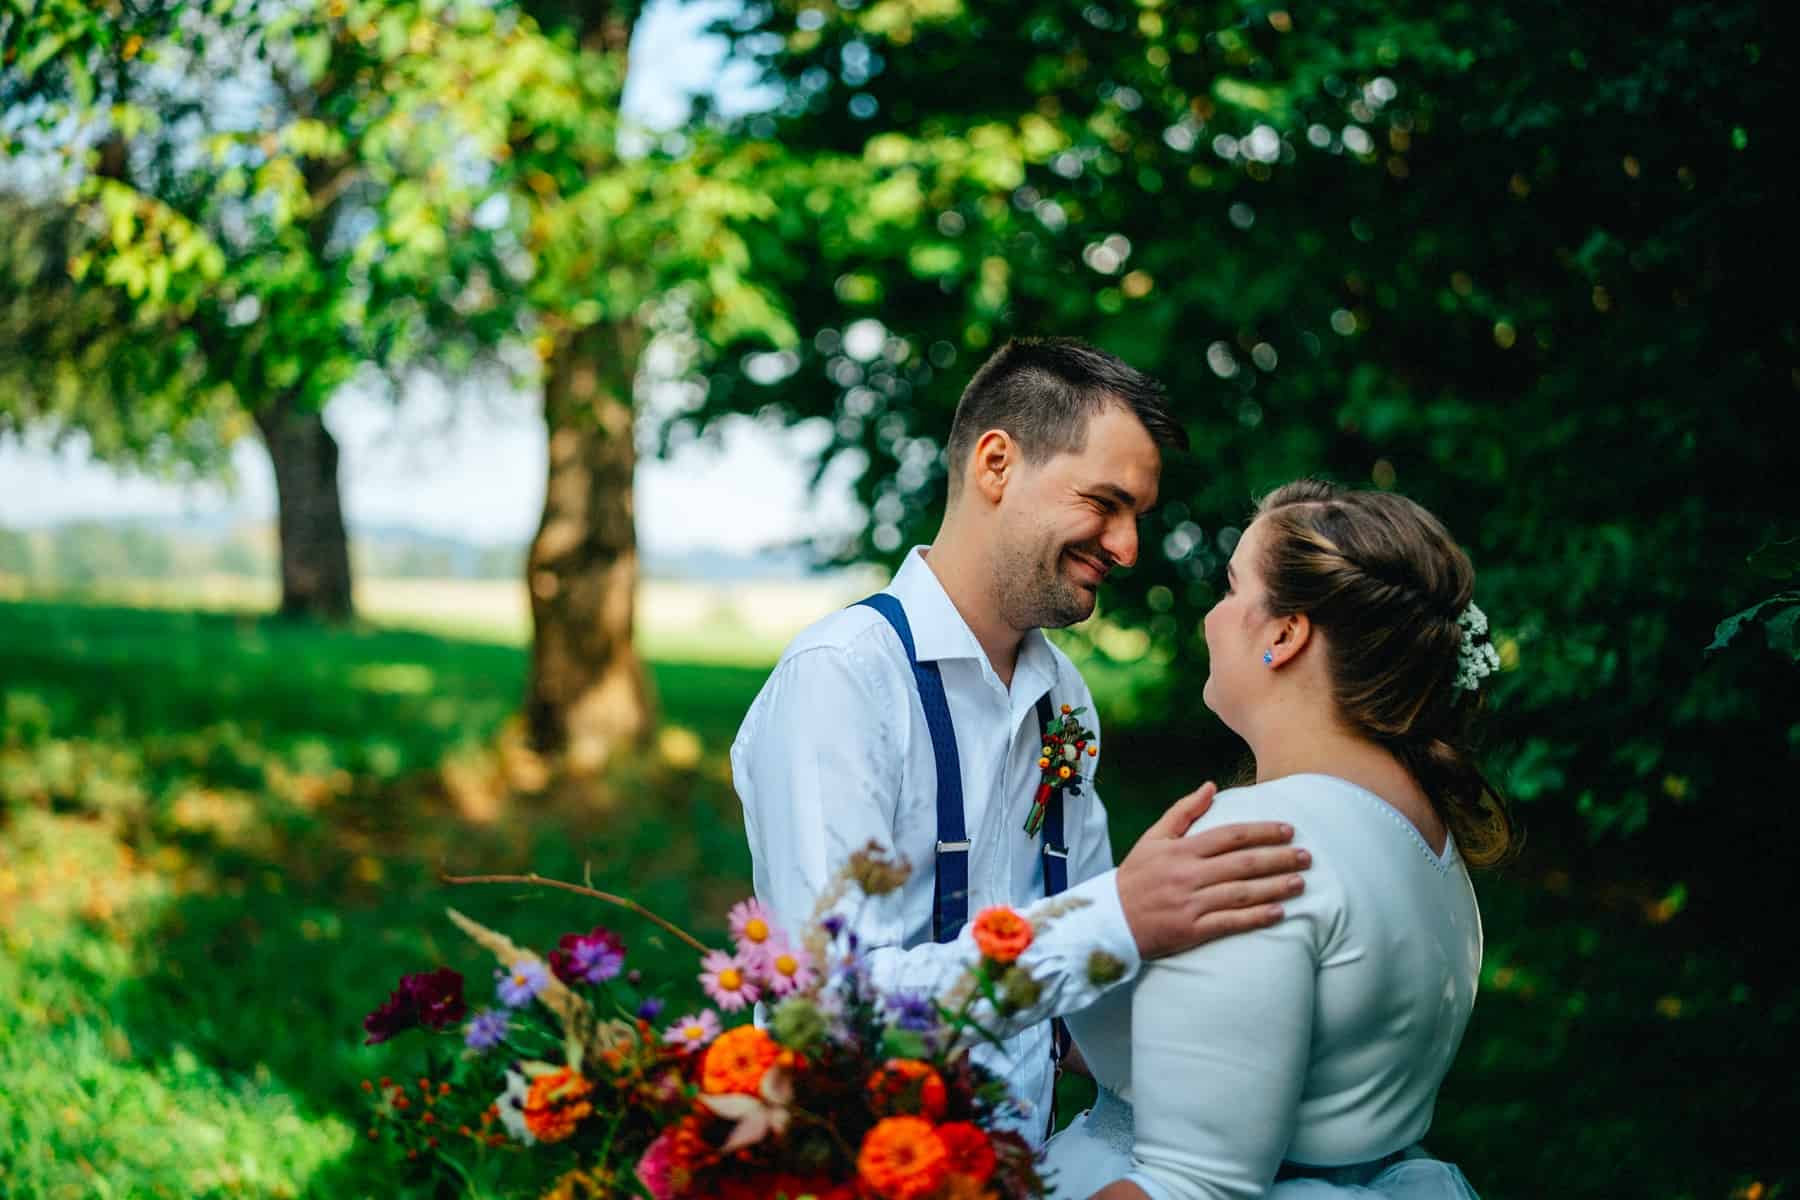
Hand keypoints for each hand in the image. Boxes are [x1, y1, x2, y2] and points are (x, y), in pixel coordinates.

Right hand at [1116, 782, 1310, 960]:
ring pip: (1241, 893)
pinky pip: (1230, 923)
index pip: (1230, 836)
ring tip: (1300, 882)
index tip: (1288, 830)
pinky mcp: (1191, 930)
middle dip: (1279, 858)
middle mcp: (1189, 875)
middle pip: (1243, 863)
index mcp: (1181, 850)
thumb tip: (1211, 786)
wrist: (1109, 920)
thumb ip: (1183, 811)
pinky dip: (1256, 918)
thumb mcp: (1152, 838)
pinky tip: (1279, 913)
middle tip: (1307, 856)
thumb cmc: (1135, 877)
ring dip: (1274, 887)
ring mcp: (1191, 903)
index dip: (1262, 831)